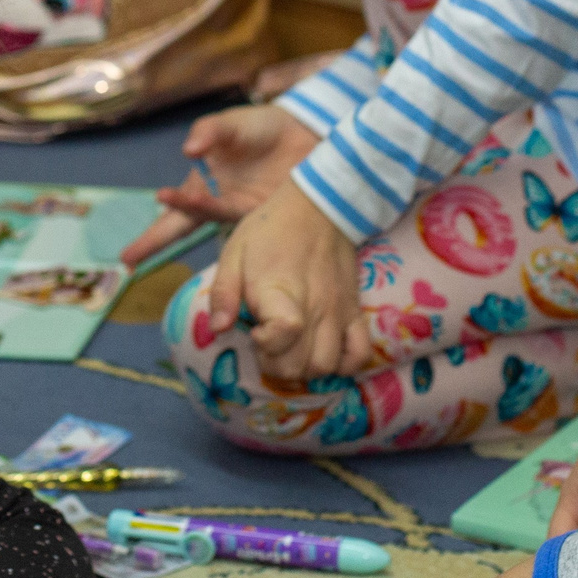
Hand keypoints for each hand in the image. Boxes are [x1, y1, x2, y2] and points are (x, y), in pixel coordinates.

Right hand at [120, 104, 319, 267]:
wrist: (304, 131)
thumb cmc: (259, 128)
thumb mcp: (228, 125)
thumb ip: (207, 132)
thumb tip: (188, 151)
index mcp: (201, 186)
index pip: (171, 214)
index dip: (150, 237)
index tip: (126, 257)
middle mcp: (216, 203)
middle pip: (181, 226)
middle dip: (157, 242)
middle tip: (129, 260)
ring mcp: (239, 209)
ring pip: (209, 216)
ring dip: (191, 207)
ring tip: (175, 195)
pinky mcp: (264, 211)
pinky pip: (240, 213)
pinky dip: (223, 205)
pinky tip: (207, 195)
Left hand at [211, 178, 368, 381]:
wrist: (318, 207)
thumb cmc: (270, 230)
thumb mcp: (234, 252)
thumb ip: (223, 293)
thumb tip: (217, 329)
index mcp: (281, 290)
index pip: (284, 334)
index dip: (265, 345)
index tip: (255, 332)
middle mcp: (314, 307)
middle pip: (301, 364)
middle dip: (277, 365)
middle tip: (268, 344)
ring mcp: (338, 312)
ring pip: (327, 366)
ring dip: (305, 369)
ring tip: (292, 349)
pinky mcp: (355, 312)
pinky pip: (360, 354)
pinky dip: (344, 365)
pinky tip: (324, 353)